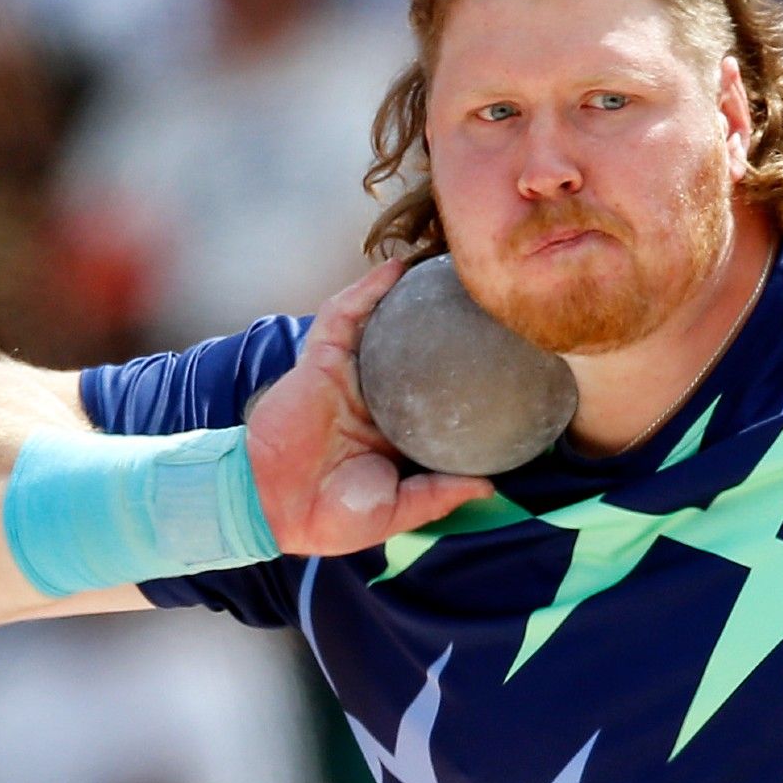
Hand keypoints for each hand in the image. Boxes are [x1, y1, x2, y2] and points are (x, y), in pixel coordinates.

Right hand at [243, 260, 498, 554]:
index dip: (468, 378)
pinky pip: (344, 316)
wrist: (273, 507)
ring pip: (383, 325)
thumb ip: (441, 494)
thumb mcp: (398, 510)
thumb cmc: (333, 516)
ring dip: (409, 294)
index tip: (510, 362)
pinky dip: (367, 290)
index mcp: (397, 430)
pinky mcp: (322, 361)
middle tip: (487, 301)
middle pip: (418, 352)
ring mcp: (350, 377)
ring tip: (446, 266)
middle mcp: (377, 398)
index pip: (439, 397)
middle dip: (446, 325)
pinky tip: (396, 270)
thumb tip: (492, 487)